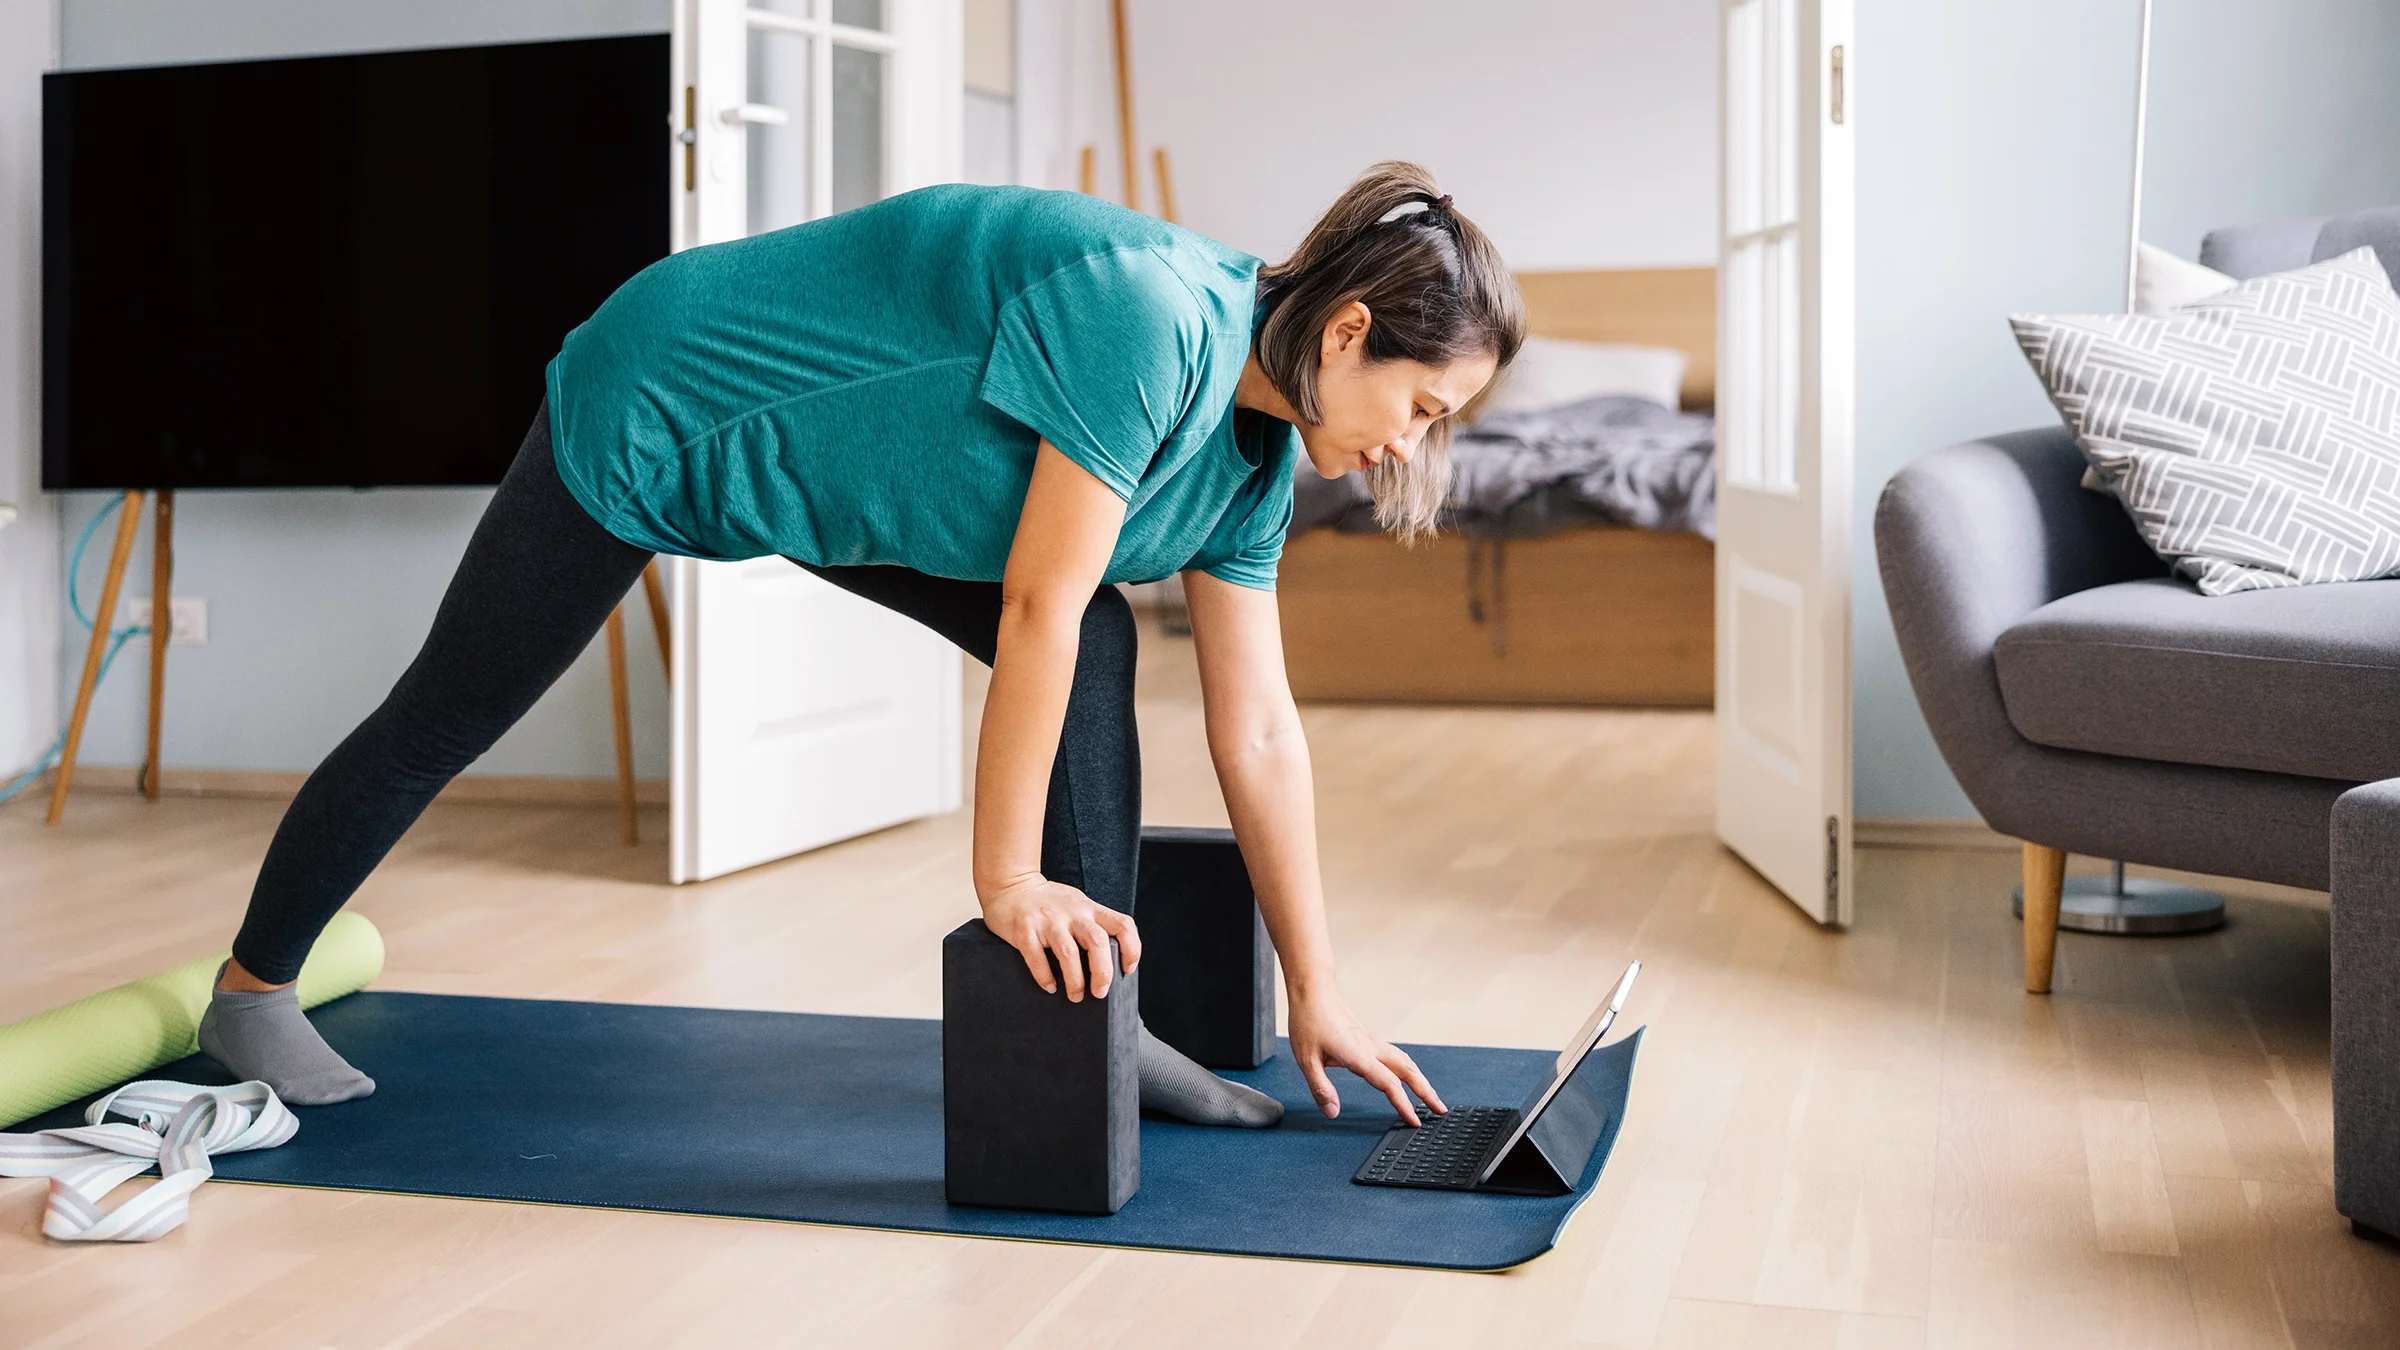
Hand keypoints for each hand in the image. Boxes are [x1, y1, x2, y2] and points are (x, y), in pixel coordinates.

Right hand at [979, 876, 1141, 1001]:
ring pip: (1069, 953)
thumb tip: (1109, 961)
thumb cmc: (1048, 902)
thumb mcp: (1077, 904)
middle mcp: (1072, 913)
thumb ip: (1092, 924)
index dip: (1131, 949)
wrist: (1009, 885)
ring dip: (1075, 980)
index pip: (1123, 925)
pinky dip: (1045, 977)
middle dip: (1102, 972)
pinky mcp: (1025, 930)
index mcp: (1089, 908)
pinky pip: (1037, 958)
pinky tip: (1050, 986)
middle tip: (1099, 992)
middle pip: (1098, 941)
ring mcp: (1048, 921)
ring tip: (1075, 996)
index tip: (1127, 970)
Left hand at [1287, 989, 1444, 1125]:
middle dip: (1426, 1092)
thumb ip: (1321, 1088)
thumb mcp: (1307, 1060)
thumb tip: (1333, 1112)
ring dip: (1420, 1079)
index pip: (1389, 1084)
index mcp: (1359, 1056)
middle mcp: (1371, 1048)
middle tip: (1440, 1109)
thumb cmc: (1309, 1021)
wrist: (1313, 991)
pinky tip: (1406, 1074)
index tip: (1414, 1121)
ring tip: (1429, 1095)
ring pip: (1405, 1062)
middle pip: (1408, 1071)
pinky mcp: (1367, 1038)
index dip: (1404, 1104)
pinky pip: (1396, 1055)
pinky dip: (1408, 1069)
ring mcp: (1371, 1042)